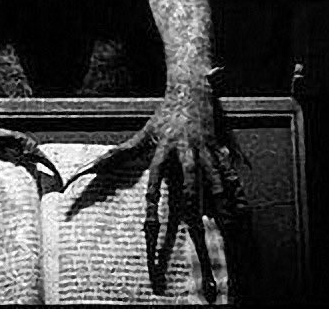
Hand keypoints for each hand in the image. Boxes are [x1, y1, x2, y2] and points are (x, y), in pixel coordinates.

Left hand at [63, 77, 247, 300]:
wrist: (191, 88)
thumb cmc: (163, 116)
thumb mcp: (140, 135)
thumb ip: (115, 155)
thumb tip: (85, 170)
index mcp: (162, 151)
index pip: (155, 186)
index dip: (153, 209)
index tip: (151, 233)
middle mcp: (185, 153)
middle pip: (189, 191)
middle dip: (192, 215)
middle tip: (196, 240)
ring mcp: (205, 153)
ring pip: (214, 185)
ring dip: (221, 209)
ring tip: (227, 234)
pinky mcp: (220, 151)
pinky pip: (230, 176)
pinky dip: (237, 194)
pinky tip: (243, 214)